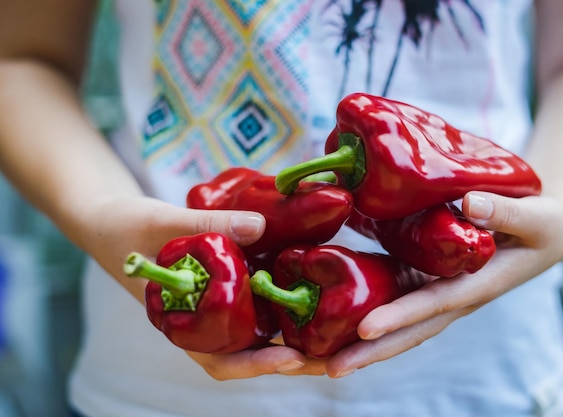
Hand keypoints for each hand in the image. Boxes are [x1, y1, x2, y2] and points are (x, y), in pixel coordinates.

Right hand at [77, 194, 326, 378]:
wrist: (110, 220)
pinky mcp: (222, 287)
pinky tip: (307, 294)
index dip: (255, 365)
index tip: (291, 360)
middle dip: (288, 359)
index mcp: (179, 323)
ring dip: (290, 335)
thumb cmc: (126, 228)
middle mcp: (200, 321)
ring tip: (332, 334)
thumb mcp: (161, 222)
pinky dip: (277, 304)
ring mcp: (212, 306)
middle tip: (332, 357)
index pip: (218, 359)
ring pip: (254, 330)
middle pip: (247, 353)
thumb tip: (260, 226)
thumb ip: (206, 226)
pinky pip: (251, 301)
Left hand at [324, 191, 562, 377]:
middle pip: (406, 330)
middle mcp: (450, 297)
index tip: (366, 329)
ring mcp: (434, 290)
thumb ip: (507, 212)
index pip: (434, 305)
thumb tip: (469, 203)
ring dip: (357, 341)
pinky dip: (361, 310)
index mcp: (476, 286)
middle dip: (368, 351)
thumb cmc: (541, 225)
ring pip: (394, 322)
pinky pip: (390, 297)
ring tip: (314, 356)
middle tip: (326, 368)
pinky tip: (328, 313)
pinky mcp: (423, 277)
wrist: (539, 233)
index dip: (401, 317)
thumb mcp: (536, 217)